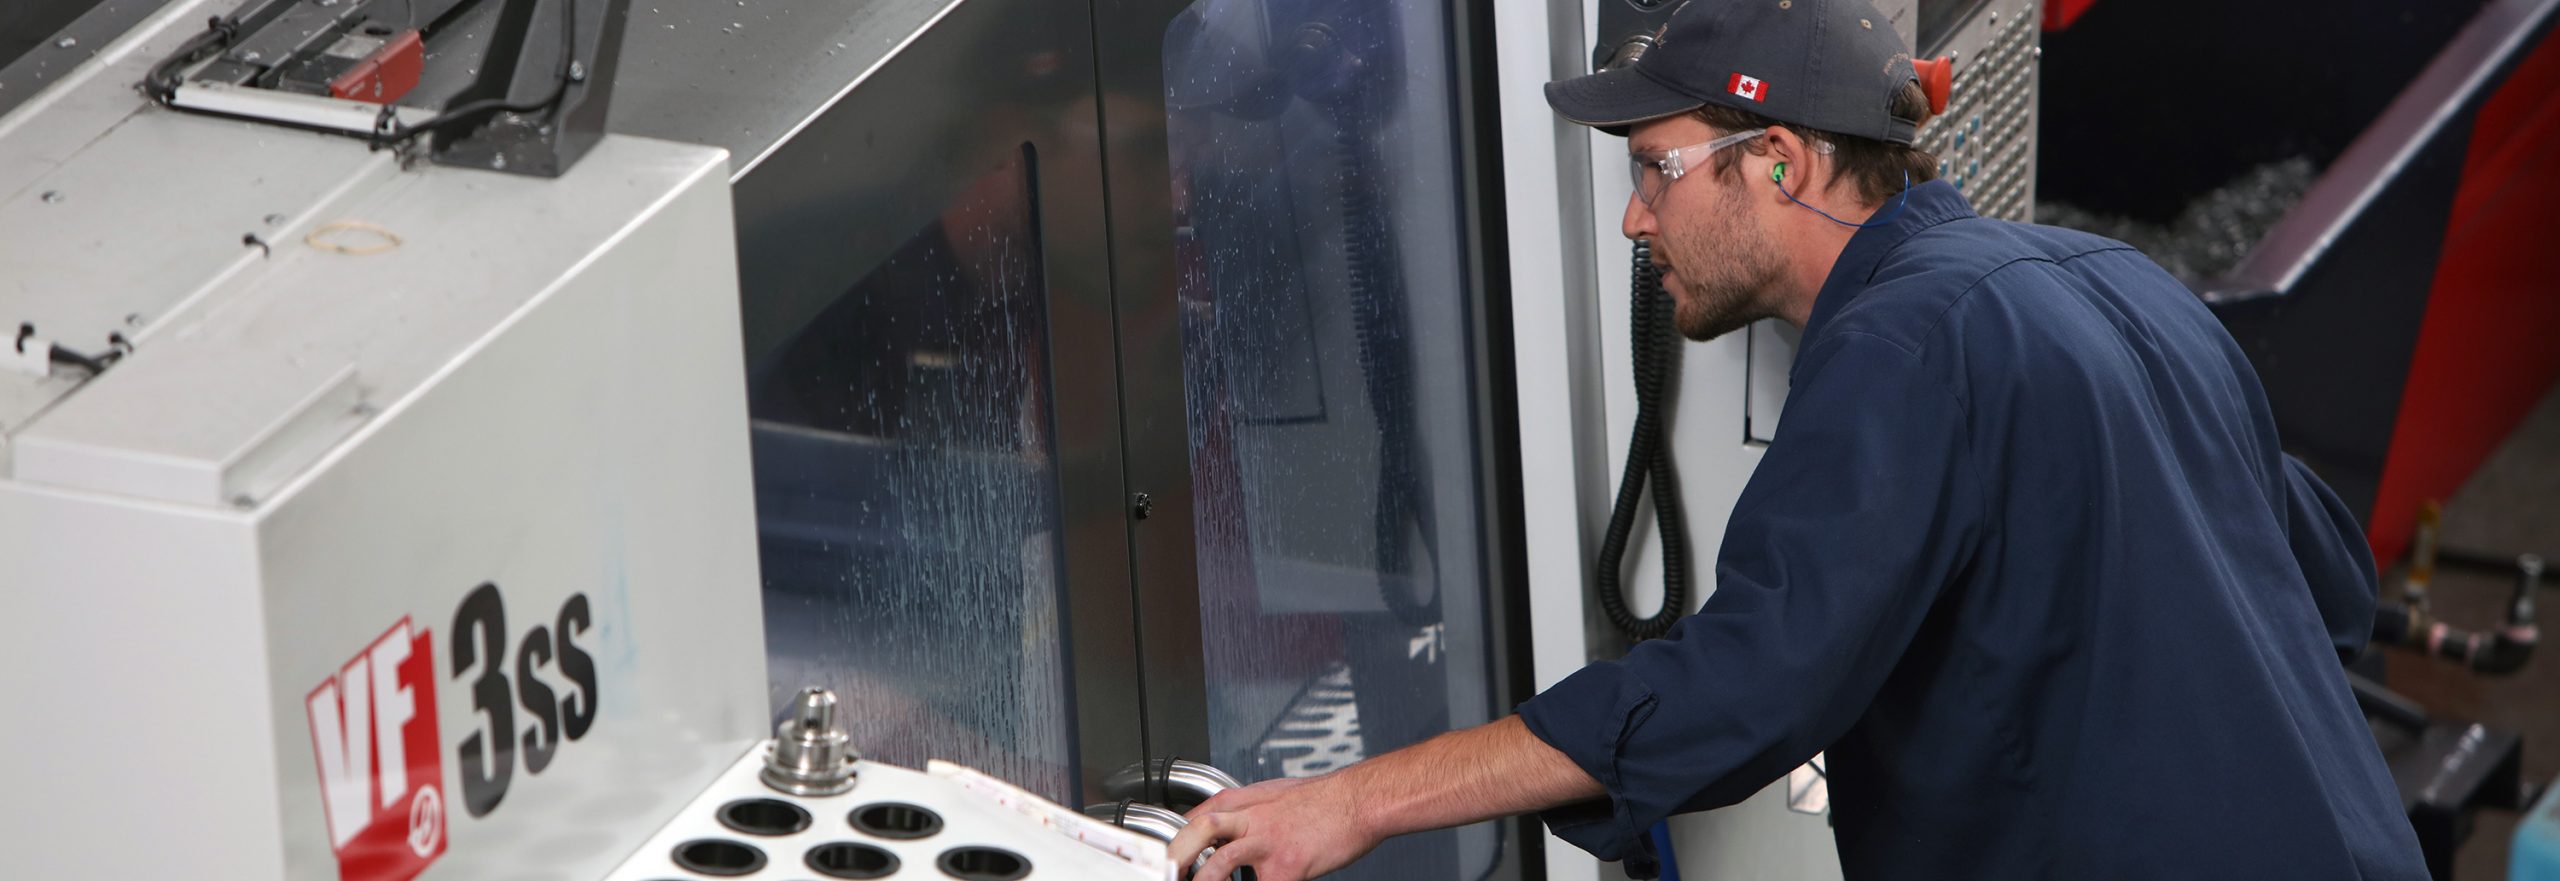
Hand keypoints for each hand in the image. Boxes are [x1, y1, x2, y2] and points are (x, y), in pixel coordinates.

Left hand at [1170, 774, 1380, 880]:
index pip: (1195, 817)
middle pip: (1198, 830)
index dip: (1174, 842)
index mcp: (1244, 801)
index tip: (1164, 862)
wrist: (1360, 801)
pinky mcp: (1287, 865)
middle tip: (1164, 872)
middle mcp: (1251, 818)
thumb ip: (1243, 809)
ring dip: (1203, 878)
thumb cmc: (1323, 800)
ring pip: (1220, 860)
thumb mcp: (1273, 793)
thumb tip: (1215, 824)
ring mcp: (1267, 842)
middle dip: (1174, 855)